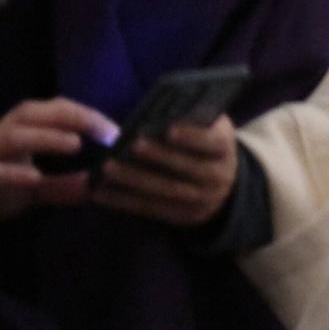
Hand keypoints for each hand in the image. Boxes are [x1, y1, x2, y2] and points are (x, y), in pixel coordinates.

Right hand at [0, 98, 111, 219]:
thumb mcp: (37, 188)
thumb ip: (65, 185)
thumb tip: (100, 186)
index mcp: (19, 128)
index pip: (55, 109)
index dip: (86, 115)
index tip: (115, 133)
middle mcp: (1, 133)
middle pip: (32, 112)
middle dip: (71, 117)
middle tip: (105, 133)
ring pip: (13, 135)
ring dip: (46, 137)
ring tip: (75, 145)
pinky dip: (13, 173)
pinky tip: (35, 178)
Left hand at [95, 117, 238, 226]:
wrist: (221, 179)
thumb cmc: (204, 141)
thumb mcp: (208, 126)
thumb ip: (192, 117)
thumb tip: (160, 113)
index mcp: (225, 148)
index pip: (212, 142)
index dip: (191, 137)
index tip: (167, 130)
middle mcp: (219, 176)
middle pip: (186, 167)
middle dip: (156, 156)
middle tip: (129, 146)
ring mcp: (203, 199)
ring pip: (166, 190)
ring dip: (134, 180)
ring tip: (107, 169)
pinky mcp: (184, 216)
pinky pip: (152, 209)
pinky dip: (125, 201)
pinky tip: (102, 192)